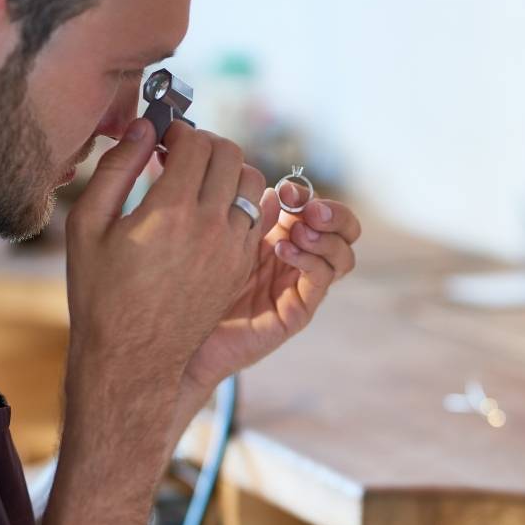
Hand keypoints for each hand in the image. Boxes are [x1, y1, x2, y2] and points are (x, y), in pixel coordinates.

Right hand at [65, 118, 266, 392]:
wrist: (131, 358)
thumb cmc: (101, 294)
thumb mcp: (88, 227)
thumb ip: (116, 170)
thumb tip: (142, 128)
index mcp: (171, 211)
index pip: (195, 142)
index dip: (177, 131)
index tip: (162, 139)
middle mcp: (211, 226)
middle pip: (230, 154)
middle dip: (205, 144)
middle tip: (180, 155)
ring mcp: (232, 250)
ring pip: (252, 183)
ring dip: (227, 171)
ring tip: (198, 183)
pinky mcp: (240, 269)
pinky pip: (256, 218)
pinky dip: (239, 203)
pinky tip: (210, 213)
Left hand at [182, 184, 360, 392]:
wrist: (181, 336)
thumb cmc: (192, 286)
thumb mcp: (221, 241)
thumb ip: (249, 217)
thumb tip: (273, 188)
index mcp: (281, 238)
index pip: (315, 209)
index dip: (307, 195)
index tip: (286, 189)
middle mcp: (297, 262)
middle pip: (343, 231)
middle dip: (333, 213)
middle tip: (309, 208)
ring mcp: (299, 287)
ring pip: (342, 257)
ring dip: (325, 237)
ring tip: (297, 231)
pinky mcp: (297, 312)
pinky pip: (320, 281)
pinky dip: (309, 260)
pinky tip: (282, 250)